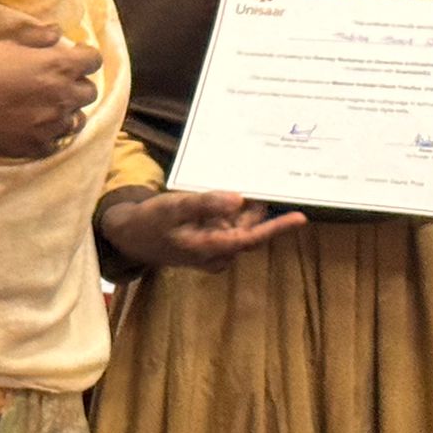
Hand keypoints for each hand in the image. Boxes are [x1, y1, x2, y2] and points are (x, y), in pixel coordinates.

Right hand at [0, 25, 100, 159]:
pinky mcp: (37, 147)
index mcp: (59, 66)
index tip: (73, 55)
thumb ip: (38, 37)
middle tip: (57, 81)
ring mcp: (52, 125)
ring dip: (67, 110)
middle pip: (89, 91)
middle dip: (77, 84)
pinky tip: (33, 126)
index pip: (94, 60)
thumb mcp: (5, 42)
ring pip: (76, 118)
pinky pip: (57, 140)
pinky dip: (50, 133)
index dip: (84, 56)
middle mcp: (63, 97)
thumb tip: (57, 32)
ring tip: (47, 106)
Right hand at [99, 190, 306, 272]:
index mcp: (211, 248)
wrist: (131, 236)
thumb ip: (207, 204)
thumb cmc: (152, 221)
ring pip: (242, 225)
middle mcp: (219, 253)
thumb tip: (239, 199)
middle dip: (263, 209)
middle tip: (276, 182)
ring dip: (249, 207)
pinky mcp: (213, 242)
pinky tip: (236, 193)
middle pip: (251, 229)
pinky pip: (233, 224)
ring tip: (258, 179)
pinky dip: (237, 209)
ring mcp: (216, 248)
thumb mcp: (175, 207)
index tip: (300, 217)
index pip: (251, 238)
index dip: (277, 228)